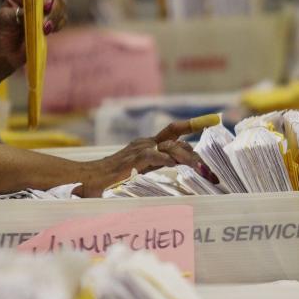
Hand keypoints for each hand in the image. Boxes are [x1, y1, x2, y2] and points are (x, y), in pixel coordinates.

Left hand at [0, 0, 67, 98]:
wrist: (1, 55)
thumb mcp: (2, 20)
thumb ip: (16, 12)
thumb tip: (31, 11)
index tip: (44, 5)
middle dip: (54, 8)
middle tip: (46, 23)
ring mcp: (43, 11)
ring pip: (61, 6)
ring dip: (57, 18)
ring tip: (46, 30)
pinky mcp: (49, 23)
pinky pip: (62, 19)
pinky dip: (59, 25)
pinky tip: (48, 32)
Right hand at [78, 121, 201, 196]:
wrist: (85, 179)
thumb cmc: (110, 180)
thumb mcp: (139, 172)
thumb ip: (155, 168)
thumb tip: (175, 170)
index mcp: (147, 145)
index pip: (173, 131)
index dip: (192, 125)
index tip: (212, 119)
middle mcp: (145, 143)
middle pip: (176, 138)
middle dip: (194, 149)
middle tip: (209, 164)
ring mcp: (139, 150)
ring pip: (170, 147)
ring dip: (187, 157)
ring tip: (201, 168)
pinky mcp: (133, 160)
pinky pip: (154, 156)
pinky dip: (167, 159)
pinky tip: (176, 165)